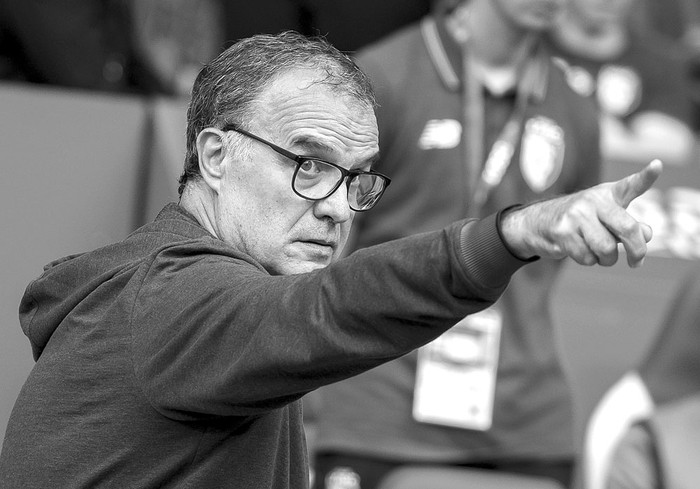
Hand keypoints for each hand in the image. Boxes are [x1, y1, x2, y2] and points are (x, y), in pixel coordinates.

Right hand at [501, 159, 662, 266]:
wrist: (536, 223)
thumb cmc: (578, 220)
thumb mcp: (604, 217)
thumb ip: (627, 224)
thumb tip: (646, 234)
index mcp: (606, 195)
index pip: (630, 185)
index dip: (646, 176)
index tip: (657, 165)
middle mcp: (593, 201)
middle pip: (627, 229)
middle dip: (637, 251)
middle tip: (637, 261)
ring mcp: (576, 216)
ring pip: (606, 249)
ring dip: (606, 260)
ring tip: (598, 253)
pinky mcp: (562, 232)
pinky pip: (587, 257)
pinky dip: (587, 260)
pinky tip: (578, 250)